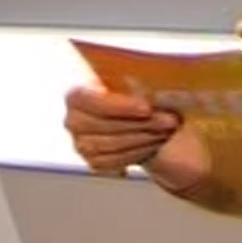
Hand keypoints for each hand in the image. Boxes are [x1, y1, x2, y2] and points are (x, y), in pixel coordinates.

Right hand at [63, 84, 182, 175]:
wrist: (137, 118)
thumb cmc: (133, 94)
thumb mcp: (135, 79)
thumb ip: (134, 81)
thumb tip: (139, 86)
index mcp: (76, 96)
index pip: (90, 101)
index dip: (119, 106)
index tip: (146, 108)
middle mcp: (73, 121)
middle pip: (102, 126)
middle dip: (138, 124)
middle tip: (168, 120)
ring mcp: (81, 145)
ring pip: (109, 146)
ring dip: (143, 139)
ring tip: (166, 130)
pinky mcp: (95, 163)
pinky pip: (114, 163)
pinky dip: (138, 153)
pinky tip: (155, 143)